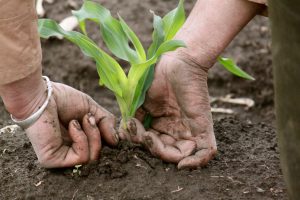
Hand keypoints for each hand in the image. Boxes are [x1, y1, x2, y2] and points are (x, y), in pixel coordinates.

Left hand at [24, 82, 117, 167]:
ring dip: (93, 135)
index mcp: (79, 140)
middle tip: (91, 118)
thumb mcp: (92, 109)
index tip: (112, 128)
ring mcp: (62, 157)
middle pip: (100, 155)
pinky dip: (82, 139)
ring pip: (93, 158)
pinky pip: (81, 158)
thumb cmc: (63, 99)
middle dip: (101, 135)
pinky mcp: (53, 160)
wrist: (42, 95)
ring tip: (81, 120)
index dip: (111, 141)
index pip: (102, 149)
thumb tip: (117, 141)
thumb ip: (107, 123)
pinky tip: (72, 125)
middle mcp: (71, 150)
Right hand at [119, 53, 216, 168]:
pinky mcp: (203, 127)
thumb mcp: (138, 102)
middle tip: (143, 136)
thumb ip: (133, 121)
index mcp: (160, 125)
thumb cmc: (156, 77)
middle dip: (152, 149)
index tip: (131, 127)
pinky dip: (196, 162)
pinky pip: (205, 152)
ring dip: (166, 156)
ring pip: (181, 156)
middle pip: (165, 152)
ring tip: (153, 140)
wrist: (177, 60)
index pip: (152, 144)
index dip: (140, 143)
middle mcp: (175, 130)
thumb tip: (125, 137)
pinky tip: (182, 163)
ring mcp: (189, 130)